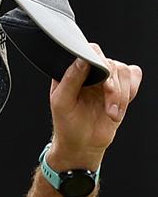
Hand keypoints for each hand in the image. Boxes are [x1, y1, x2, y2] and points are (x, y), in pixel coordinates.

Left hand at [48, 43, 141, 170]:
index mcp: (72, 71)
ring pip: (125, 71)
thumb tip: (82, 59)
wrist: (81, 144)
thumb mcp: (61, 103)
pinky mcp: (121, 89)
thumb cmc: (66, 124)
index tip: (101, 77)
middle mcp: (90, 71)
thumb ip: (71, 79)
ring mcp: (107, 79)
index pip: (88, 51)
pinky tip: (118, 109)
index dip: (98, 61)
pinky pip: (134, 79)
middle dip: (112, 86)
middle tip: (109, 107)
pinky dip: (130, 93)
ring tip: (111, 113)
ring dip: (121, 95)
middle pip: (110, 63)